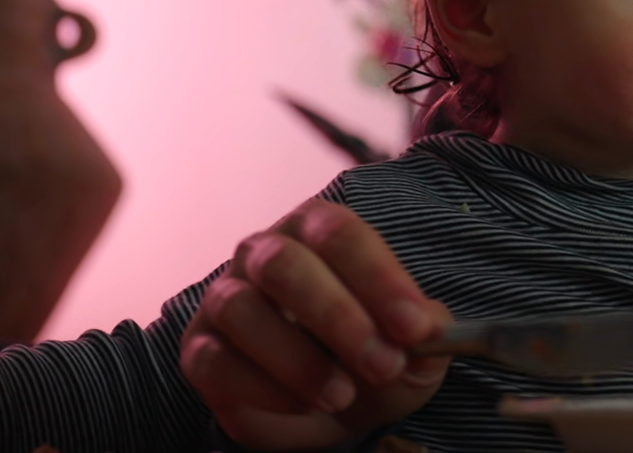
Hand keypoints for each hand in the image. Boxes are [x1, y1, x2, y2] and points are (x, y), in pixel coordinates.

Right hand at [179, 199, 453, 449]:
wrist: (339, 403)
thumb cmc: (376, 354)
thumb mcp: (415, 344)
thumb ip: (427, 329)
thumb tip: (432, 330)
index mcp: (317, 229)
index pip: (341, 235)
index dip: (380, 280)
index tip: (415, 328)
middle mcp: (263, 252)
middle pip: (284, 264)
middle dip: (338, 317)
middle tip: (383, 365)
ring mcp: (224, 298)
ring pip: (242, 309)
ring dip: (299, 359)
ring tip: (344, 395)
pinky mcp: (200, 351)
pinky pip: (217, 361)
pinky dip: (266, 389)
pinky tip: (306, 404)